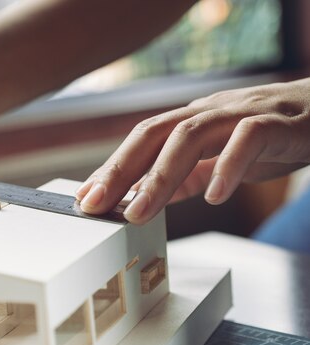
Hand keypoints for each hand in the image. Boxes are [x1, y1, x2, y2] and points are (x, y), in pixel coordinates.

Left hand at [76, 78, 309, 223]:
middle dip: (119, 169)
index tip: (85, 198)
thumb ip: (188, 174)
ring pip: (190, 135)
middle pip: (154, 133)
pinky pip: (247, 139)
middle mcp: (209, 112)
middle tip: (94, 204)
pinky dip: (227, 166)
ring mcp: (241, 113)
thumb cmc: (271, 134)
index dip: (111, 167)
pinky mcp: (277, 123)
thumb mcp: (220, 157)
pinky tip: (212, 196)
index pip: (142, 141)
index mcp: (192, 121)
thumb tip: (150, 195)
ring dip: (160, 176)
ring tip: (138, 212)